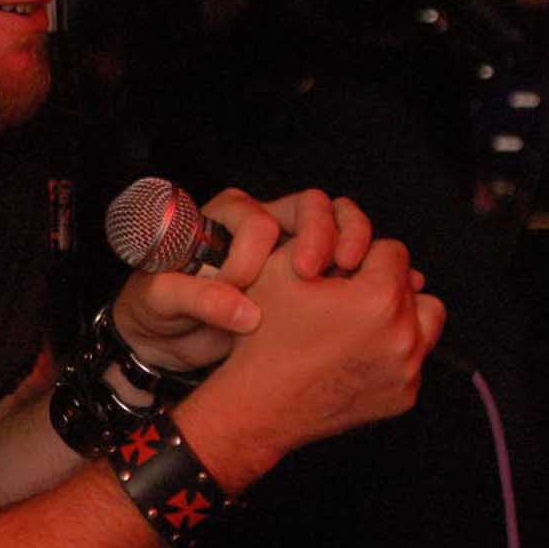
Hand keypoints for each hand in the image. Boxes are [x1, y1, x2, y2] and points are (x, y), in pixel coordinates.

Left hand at [110, 187, 372, 373]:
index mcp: (224, 218)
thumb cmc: (156, 309)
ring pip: (336, 228)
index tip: (239, 291)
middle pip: (311, 207)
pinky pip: (344, 264)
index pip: (257, 223)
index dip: (253, 258)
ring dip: (353, 247)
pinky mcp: (306, 280)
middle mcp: (261, 223)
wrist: (165, 340)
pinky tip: (392, 287)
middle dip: (325, 234)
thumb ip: (195, 298)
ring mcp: (289, 250)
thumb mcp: (162, 301)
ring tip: (354, 274)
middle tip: (323, 270)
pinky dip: (368, 273)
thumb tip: (242, 310)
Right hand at [184, 236, 446, 488]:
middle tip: (348, 297)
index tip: (341, 269)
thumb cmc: (266, 334)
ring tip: (362, 322)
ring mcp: (407, 371)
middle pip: (413, 286)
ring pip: (425, 323)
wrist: (258, 404)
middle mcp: (404, 336)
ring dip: (400, 315)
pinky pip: (412, 359)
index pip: (393, 251)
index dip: (362, 254)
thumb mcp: (283, 267)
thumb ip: (327, 239)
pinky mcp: (403, 397)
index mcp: (379, 298)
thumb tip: (360, 242)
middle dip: (384, 284)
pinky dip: (392, 351)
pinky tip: (355, 353)